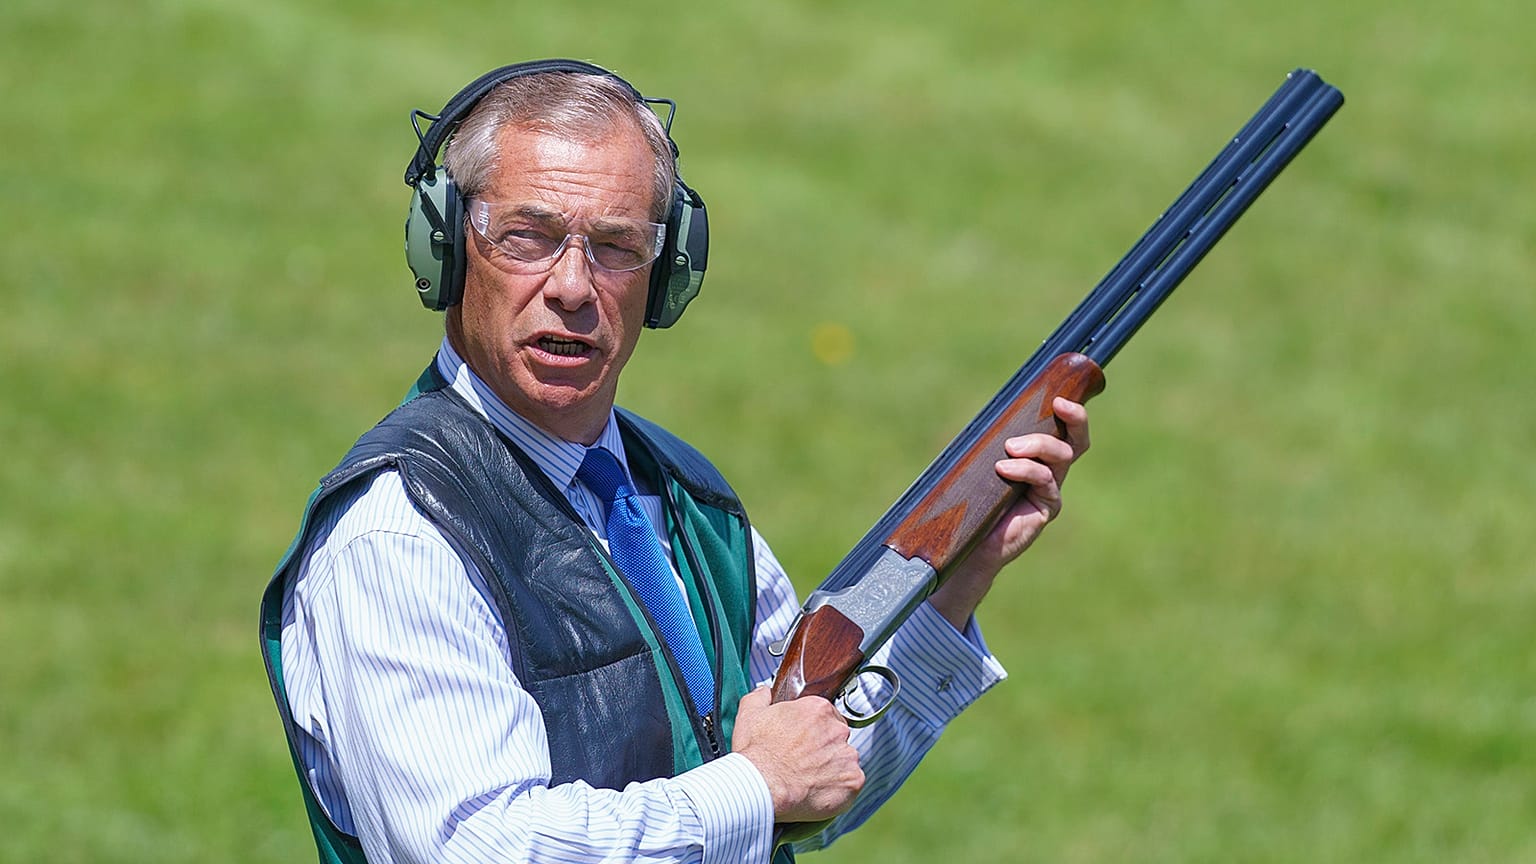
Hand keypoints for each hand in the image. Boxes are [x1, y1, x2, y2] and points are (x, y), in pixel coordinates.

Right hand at [731, 686, 864, 822]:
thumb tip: (765, 692)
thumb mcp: (750, 715)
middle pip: (837, 738)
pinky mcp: (853, 780)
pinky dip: (839, 789)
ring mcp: (848, 755)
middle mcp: (838, 730)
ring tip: (809, 779)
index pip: (825, 716)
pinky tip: (818, 791)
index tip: (802, 742)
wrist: (762, 786)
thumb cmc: (757, 755)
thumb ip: (760, 697)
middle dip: (824, 748)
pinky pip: (851, 784)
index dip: (813, 730)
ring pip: (845, 761)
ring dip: (832, 769)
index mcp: (818, 710)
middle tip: (803, 762)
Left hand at [927, 397, 1090, 628]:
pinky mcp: (1047, 509)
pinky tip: (1004, 469)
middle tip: (1059, 405)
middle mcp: (1051, 471)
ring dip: (1039, 444)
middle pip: (1077, 441)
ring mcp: (1051, 490)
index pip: (1063, 429)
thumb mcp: (980, 463)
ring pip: (1061, 457)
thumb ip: (991, 441)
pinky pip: (1045, 482)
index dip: (1070, 412)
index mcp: (1038, 456)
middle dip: (1075, 419)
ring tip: (1011, 447)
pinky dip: (1025, 470)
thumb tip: (987, 413)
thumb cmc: (972, 499)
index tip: (1059, 396)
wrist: (967, 541)